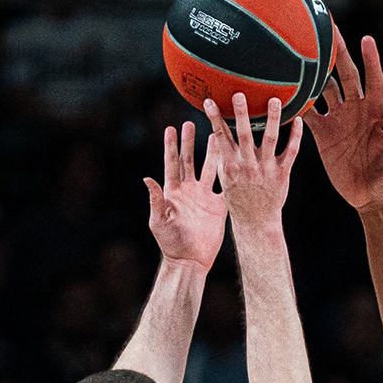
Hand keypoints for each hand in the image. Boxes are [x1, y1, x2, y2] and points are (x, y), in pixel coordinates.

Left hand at [144, 121, 226, 270]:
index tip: (171, 128)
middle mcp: (189, 191)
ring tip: (215, 133)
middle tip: (191, 122)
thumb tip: (147, 178)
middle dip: (189, 142)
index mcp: (173, 192)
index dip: (171, 146)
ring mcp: (204, 198)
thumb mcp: (159, 221)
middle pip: (189, 160)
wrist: (190, 260)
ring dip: (211, 152)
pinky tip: (235, 158)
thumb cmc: (170, 243)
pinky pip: (225, 187)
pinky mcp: (218, 207)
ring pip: (209, 169)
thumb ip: (155, 200)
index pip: (171, 163)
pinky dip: (230, 173)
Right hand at [204, 94, 303, 227]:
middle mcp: (248, 166)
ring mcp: (266, 169)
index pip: (220, 137)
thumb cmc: (239, 197)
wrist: (255, 221)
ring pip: (270, 140)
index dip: (215, 118)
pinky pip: (291, 152)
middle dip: (241, 115)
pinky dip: (296, 136)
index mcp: (231, 166)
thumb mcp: (225, 177)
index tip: (210, 101)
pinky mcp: (282, 174)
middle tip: (240, 95)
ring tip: (274, 100)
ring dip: (272, 119)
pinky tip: (298, 120)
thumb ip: (223, 154)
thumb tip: (216, 133)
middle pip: (245, 135)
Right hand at [301, 32, 382, 214]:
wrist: (373, 199)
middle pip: (346, 75)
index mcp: (377, 111)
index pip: (373, 79)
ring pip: (324, 89)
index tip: (365, 38)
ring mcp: (338, 120)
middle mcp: (356, 110)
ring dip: (313, 72)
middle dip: (337, 53)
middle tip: (327, 29)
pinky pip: (307, 115)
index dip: (370, 59)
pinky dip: (297, 103)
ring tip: (300, 51)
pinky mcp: (323, 135)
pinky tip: (284, 89)